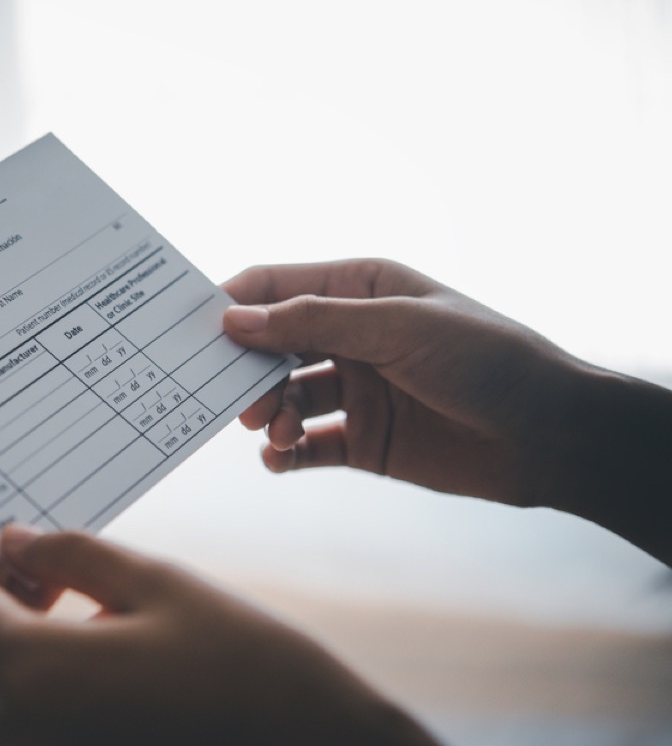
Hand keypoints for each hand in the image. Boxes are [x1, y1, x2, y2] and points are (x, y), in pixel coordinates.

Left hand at [0, 525, 451, 745]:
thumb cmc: (247, 661)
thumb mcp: (157, 583)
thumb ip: (71, 556)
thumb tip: (13, 539)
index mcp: (38, 675)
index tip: (11, 536)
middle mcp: (26, 736)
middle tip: (47, 566)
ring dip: (15, 642)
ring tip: (77, 603)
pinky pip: (30, 728)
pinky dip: (43, 684)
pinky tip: (98, 653)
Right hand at [221, 259, 671, 563]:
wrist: (551, 435)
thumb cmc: (486, 359)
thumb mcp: (398, 326)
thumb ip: (314, 323)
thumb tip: (235, 319)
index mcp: (359, 289)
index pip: (278, 287)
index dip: (234, 304)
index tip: (194, 330)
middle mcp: (350, 337)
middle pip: (271, 346)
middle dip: (246, 368)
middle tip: (232, 395)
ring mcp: (355, 391)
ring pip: (285, 398)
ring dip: (269, 413)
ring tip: (275, 430)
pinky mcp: (363, 442)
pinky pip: (307, 446)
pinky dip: (286, 453)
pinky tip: (279, 458)